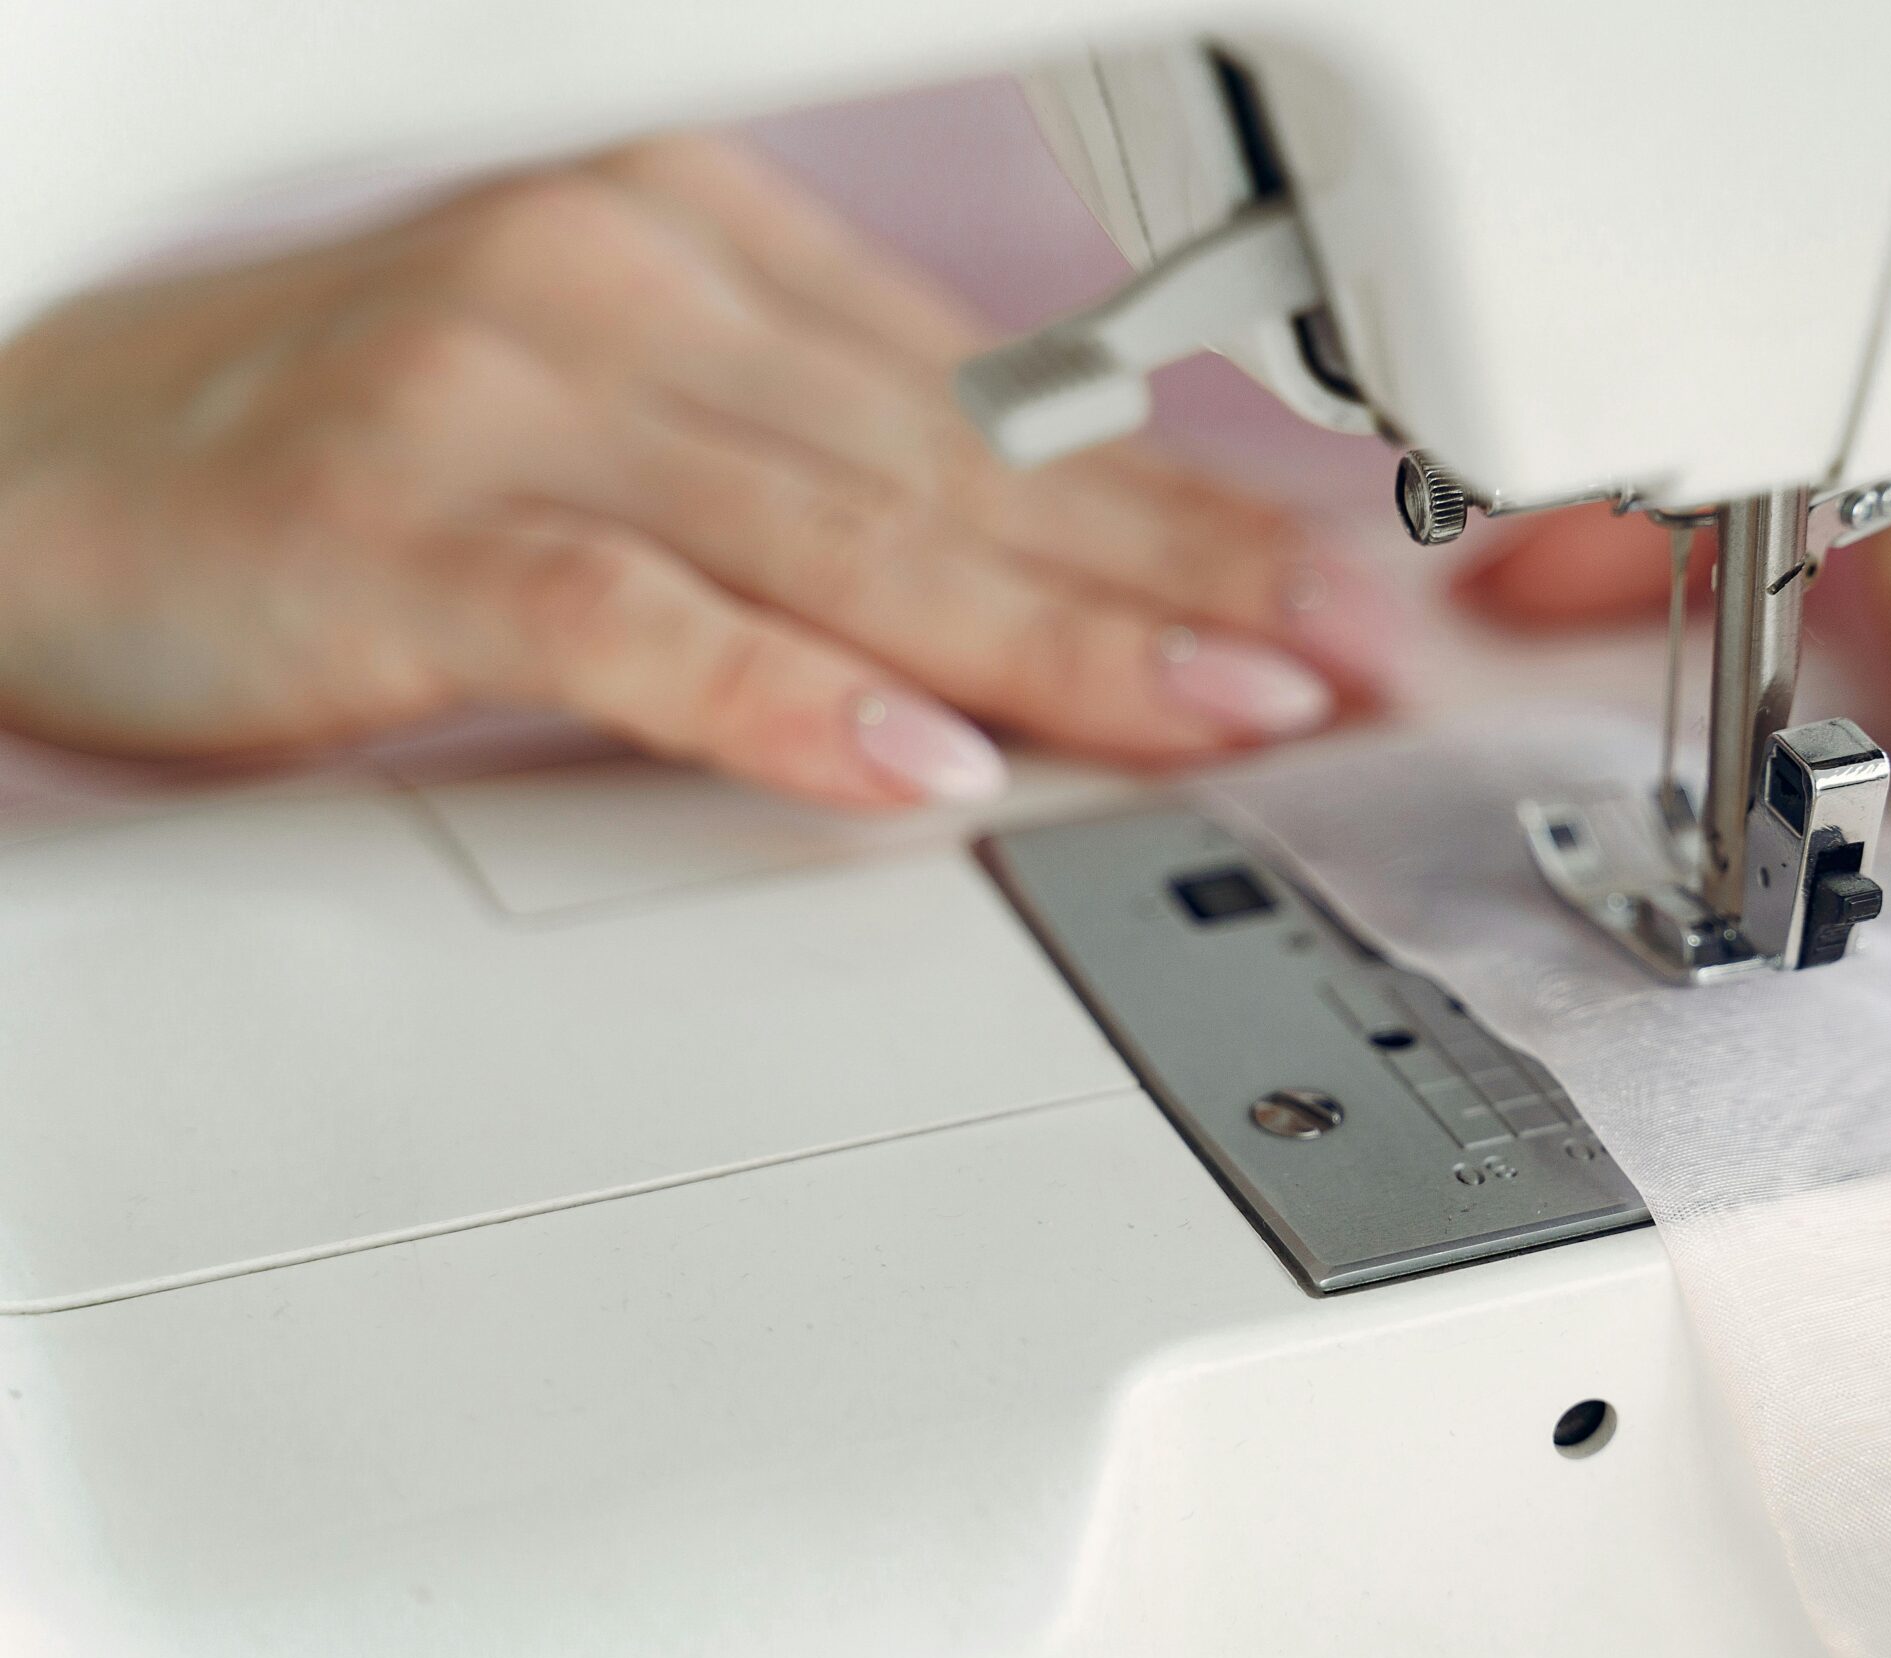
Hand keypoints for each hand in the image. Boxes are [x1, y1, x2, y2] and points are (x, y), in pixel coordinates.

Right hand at [0, 135, 1393, 805]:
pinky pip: (632, 614)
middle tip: (1343, 656)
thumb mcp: (625, 424)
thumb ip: (824, 488)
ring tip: (1220, 707)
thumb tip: (1054, 586)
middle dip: (1181, 573)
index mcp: (702, 248)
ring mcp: (511, 388)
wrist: (39, 469)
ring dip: (1056, 634)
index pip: (1001, 402)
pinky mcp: (396, 515)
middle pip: (963, 464)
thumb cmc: (346, 464)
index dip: (1186, 505)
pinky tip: (917, 760)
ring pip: (841, 530)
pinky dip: (783, 693)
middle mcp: (628, 283)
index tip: (1333, 587)